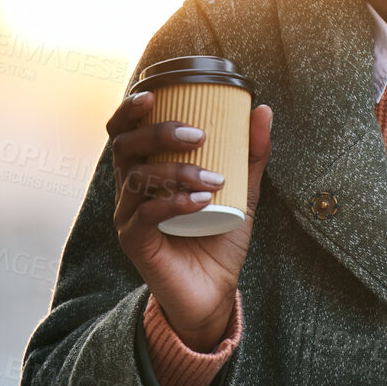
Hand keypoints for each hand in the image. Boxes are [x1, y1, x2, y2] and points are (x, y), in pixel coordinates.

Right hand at [106, 92, 272, 351]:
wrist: (214, 292)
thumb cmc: (219, 238)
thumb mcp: (242, 192)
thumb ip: (251, 155)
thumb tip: (263, 110)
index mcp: (145, 171)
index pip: (123, 131)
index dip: (130, 108)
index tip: (156, 93)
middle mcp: (129, 190)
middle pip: (124, 147)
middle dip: (159, 133)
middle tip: (198, 134)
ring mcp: (128, 216)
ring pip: (137, 178)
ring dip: (177, 171)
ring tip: (215, 179)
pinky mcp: (135, 243)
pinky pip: (146, 214)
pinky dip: (175, 202)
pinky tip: (203, 200)